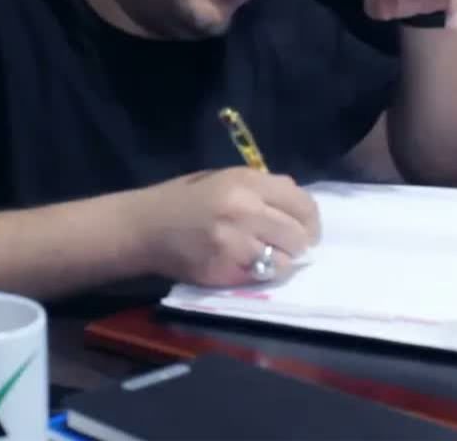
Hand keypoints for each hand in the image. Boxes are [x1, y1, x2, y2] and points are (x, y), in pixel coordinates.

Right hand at [131, 167, 320, 286]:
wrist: (145, 227)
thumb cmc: (185, 200)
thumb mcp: (224, 179)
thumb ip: (261, 190)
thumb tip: (297, 211)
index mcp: (246, 181)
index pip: (302, 202)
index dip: (310, 220)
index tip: (307, 230)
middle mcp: (245, 209)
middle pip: (298, 234)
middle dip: (298, 244)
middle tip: (288, 248)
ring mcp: (235, 241)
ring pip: (284, 260)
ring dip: (280, 262)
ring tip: (266, 258)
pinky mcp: (225, 269)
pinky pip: (262, 276)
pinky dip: (261, 274)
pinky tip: (247, 266)